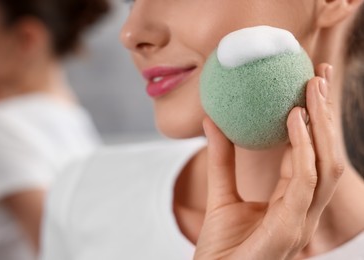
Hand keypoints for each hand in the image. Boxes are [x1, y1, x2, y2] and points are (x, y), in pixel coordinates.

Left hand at [194, 64, 343, 259]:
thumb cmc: (220, 247)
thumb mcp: (220, 194)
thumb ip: (221, 160)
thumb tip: (212, 120)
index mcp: (292, 204)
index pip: (311, 156)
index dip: (314, 122)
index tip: (308, 87)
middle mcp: (304, 211)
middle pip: (326, 155)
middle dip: (326, 114)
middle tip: (319, 75)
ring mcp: (301, 220)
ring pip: (325, 164)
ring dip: (322, 123)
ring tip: (312, 86)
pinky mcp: (291, 227)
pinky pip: (304, 179)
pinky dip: (303, 146)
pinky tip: (295, 118)